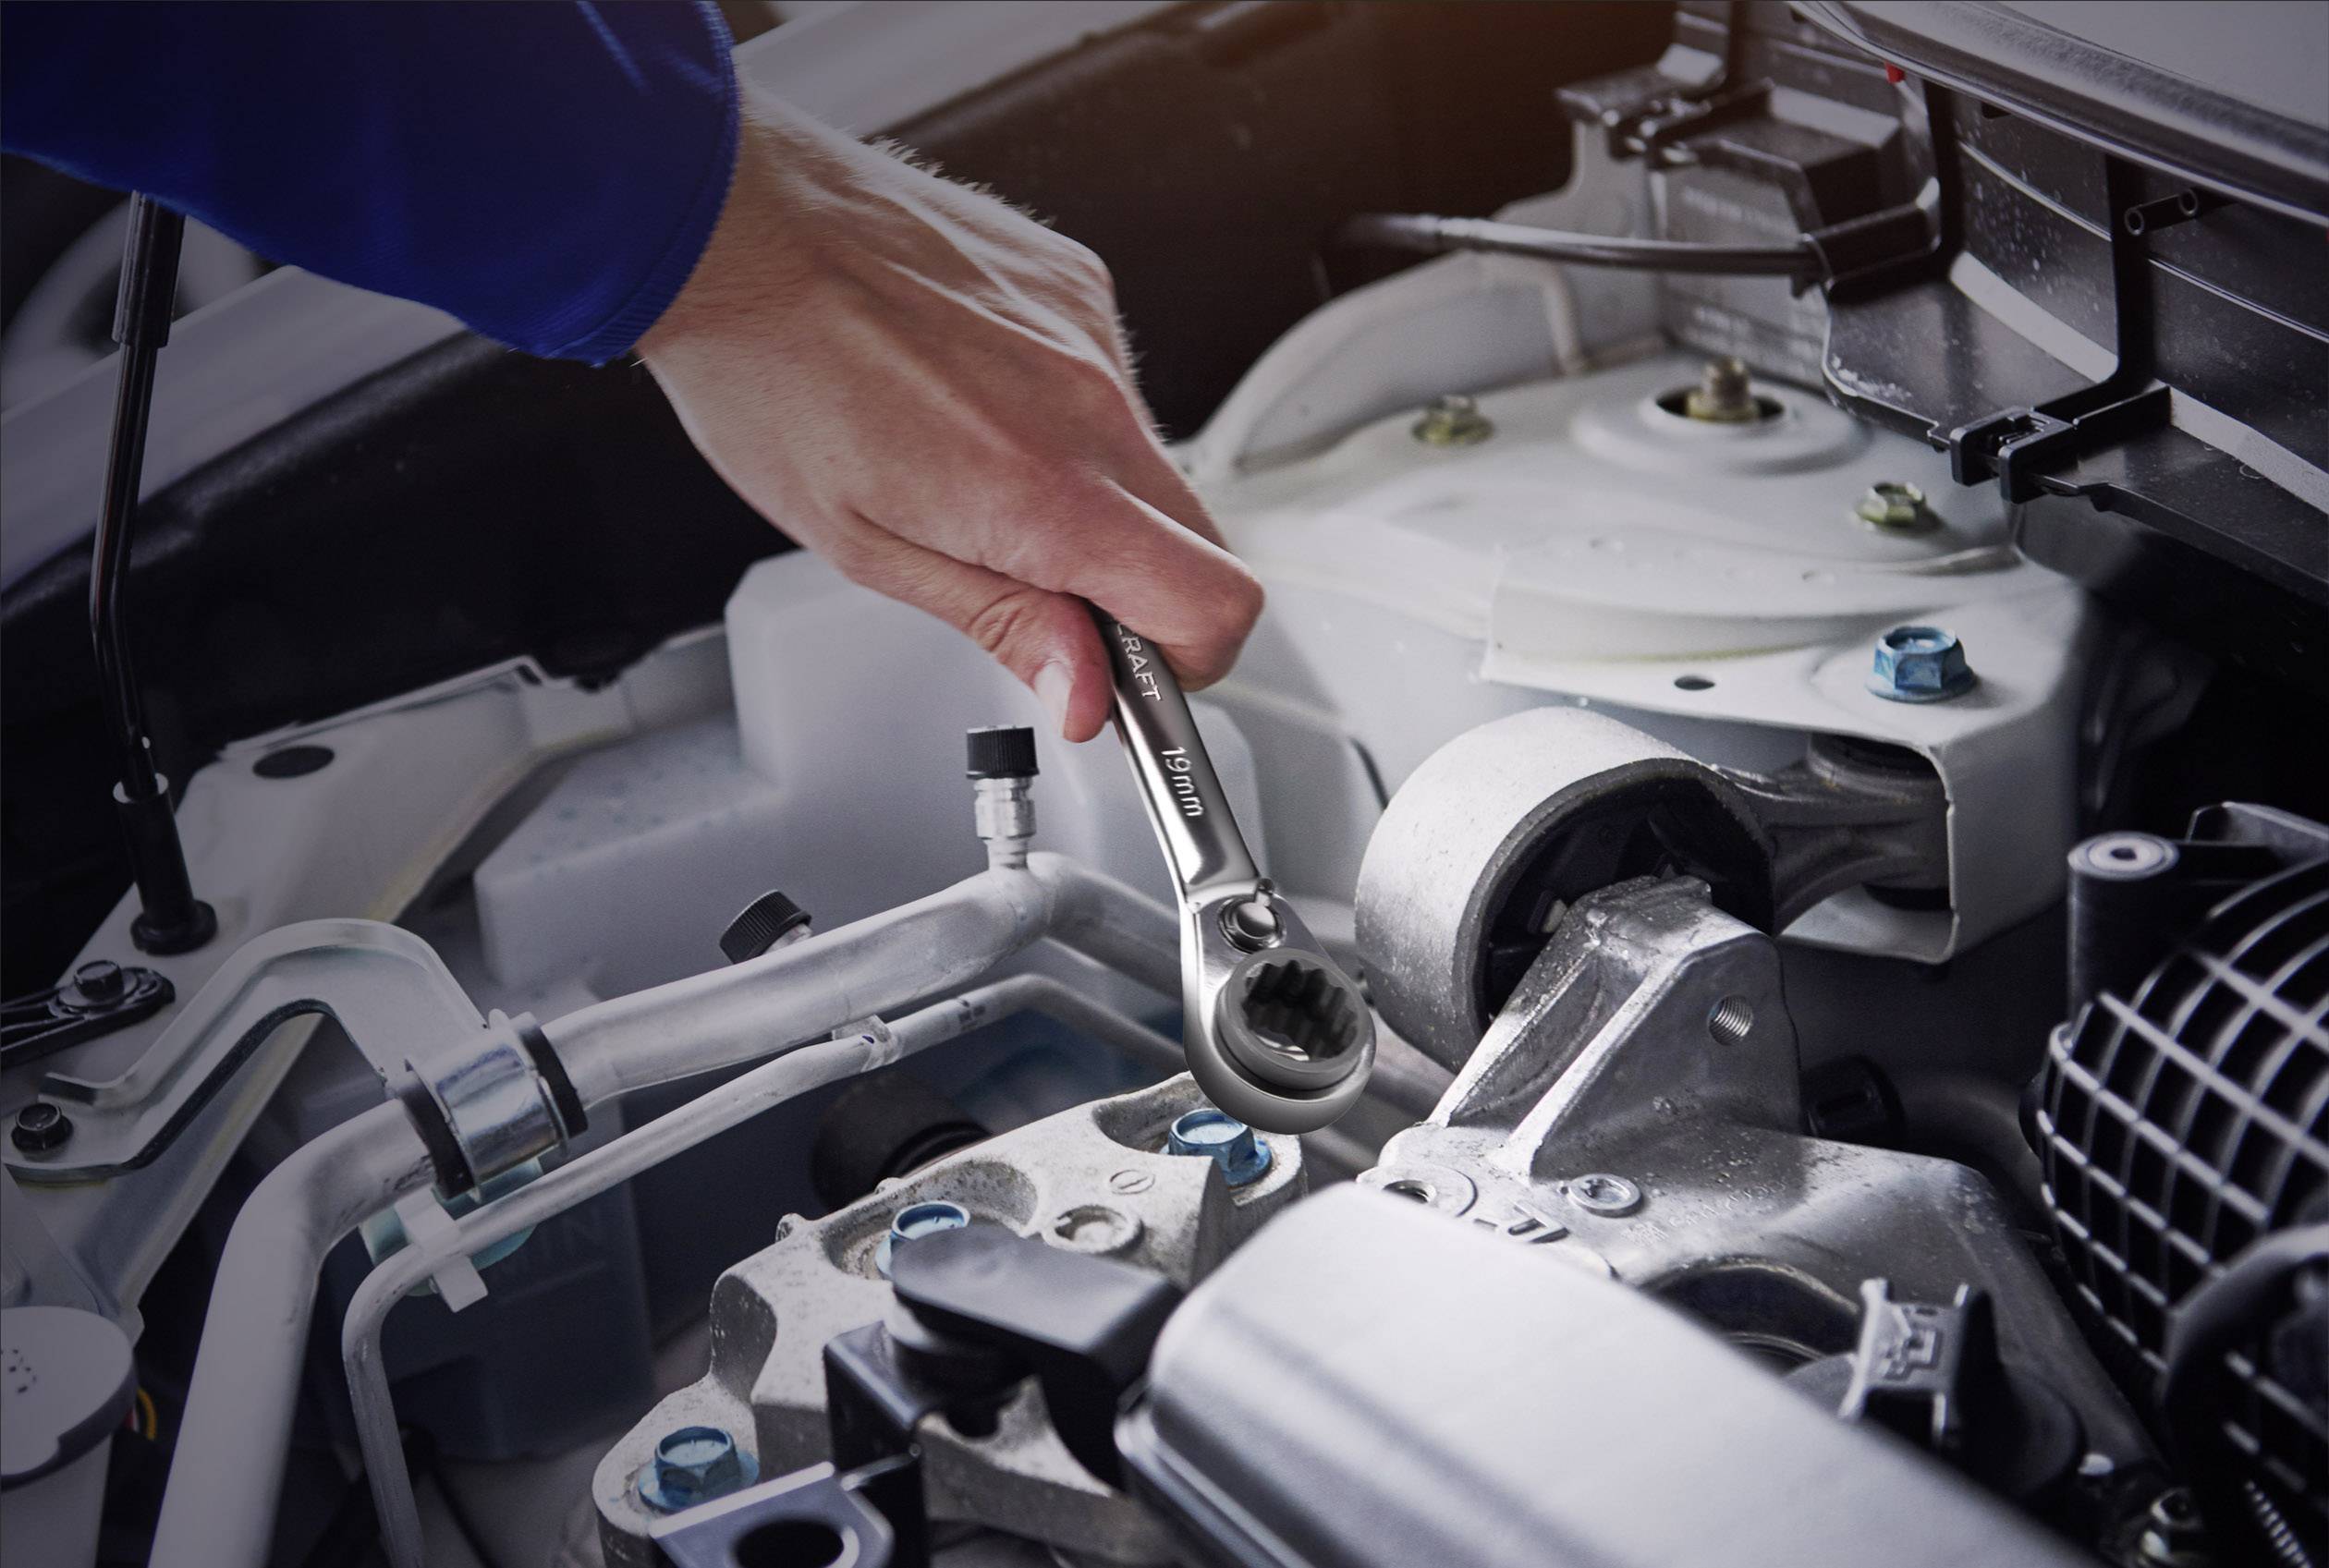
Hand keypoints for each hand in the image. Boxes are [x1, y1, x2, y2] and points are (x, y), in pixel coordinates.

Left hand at [640, 90, 1262, 740]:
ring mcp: (1092, 333)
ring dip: (1094, 495)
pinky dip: (1062, 413)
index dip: (1188, 663)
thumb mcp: (868, 548)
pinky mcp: (1078, 283)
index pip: (1213, 604)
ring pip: (1151, 461)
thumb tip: (1083, 693)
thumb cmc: (767, 378)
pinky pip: (1112, 381)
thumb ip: (1002, 623)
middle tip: (1044, 594)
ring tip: (973, 471)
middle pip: (1201, 543)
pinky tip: (971, 397)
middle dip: (1141, 591)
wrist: (728, 224)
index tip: (1127, 675)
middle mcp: (1091, 405)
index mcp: (1044, 492)